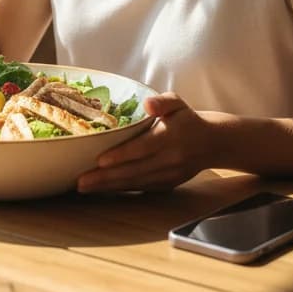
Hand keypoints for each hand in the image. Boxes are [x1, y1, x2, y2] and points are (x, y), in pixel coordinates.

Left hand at [76, 93, 214, 193]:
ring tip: (83, 187)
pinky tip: (101, 189)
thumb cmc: (187, 119)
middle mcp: (168, 159)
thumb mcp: (178, 103)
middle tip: (80, 181)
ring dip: (108, 187)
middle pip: (133, 170)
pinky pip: (139, 188)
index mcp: (170, 137)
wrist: (212, 143)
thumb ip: (163, 102)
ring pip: (134, 183)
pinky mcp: (166, 185)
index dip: (121, 155)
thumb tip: (148, 104)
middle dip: (105, 178)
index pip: (142, 148)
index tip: (100, 161)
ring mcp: (167, 175)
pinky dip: (119, 190)